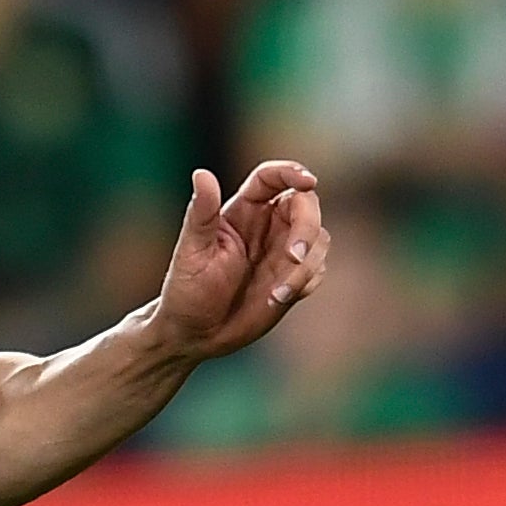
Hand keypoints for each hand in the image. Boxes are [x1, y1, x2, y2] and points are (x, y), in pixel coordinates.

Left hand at [147, 160, 326, 363]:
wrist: (196, 333)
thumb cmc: (186, 290)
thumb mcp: (192, 251)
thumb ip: (202, 212)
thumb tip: (201, 174)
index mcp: (241, 210)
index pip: (271, 178)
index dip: (292, 172)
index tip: (308, 181)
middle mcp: (267, 225)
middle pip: (306, 204)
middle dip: (307, 227)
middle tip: (294, 257)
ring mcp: (284, 250)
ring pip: (319, 238)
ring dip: (305, 266)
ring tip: (276, 293)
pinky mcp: (295, 276)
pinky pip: (318, 268)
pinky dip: (306, 282)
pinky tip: (279, 298)